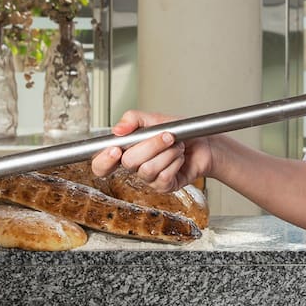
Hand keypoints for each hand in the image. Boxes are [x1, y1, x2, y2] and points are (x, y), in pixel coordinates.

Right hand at [91, 110, 214, 191]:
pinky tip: (180, 157)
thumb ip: (132, 119)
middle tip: (167, 136)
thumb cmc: (179, 131)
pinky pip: (163, 177)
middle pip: (128, 162)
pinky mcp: (164, 187)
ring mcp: (148, 179)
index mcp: (126, 150)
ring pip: (147, 170)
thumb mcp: (154, 118)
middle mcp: (134, 166)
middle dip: (151, 145)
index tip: (114, 150)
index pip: (101, 164)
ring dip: (167, 153)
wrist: (204, 142)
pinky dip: (175, 162)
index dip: (103, 161)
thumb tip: (117, 130)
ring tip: (176, 146)